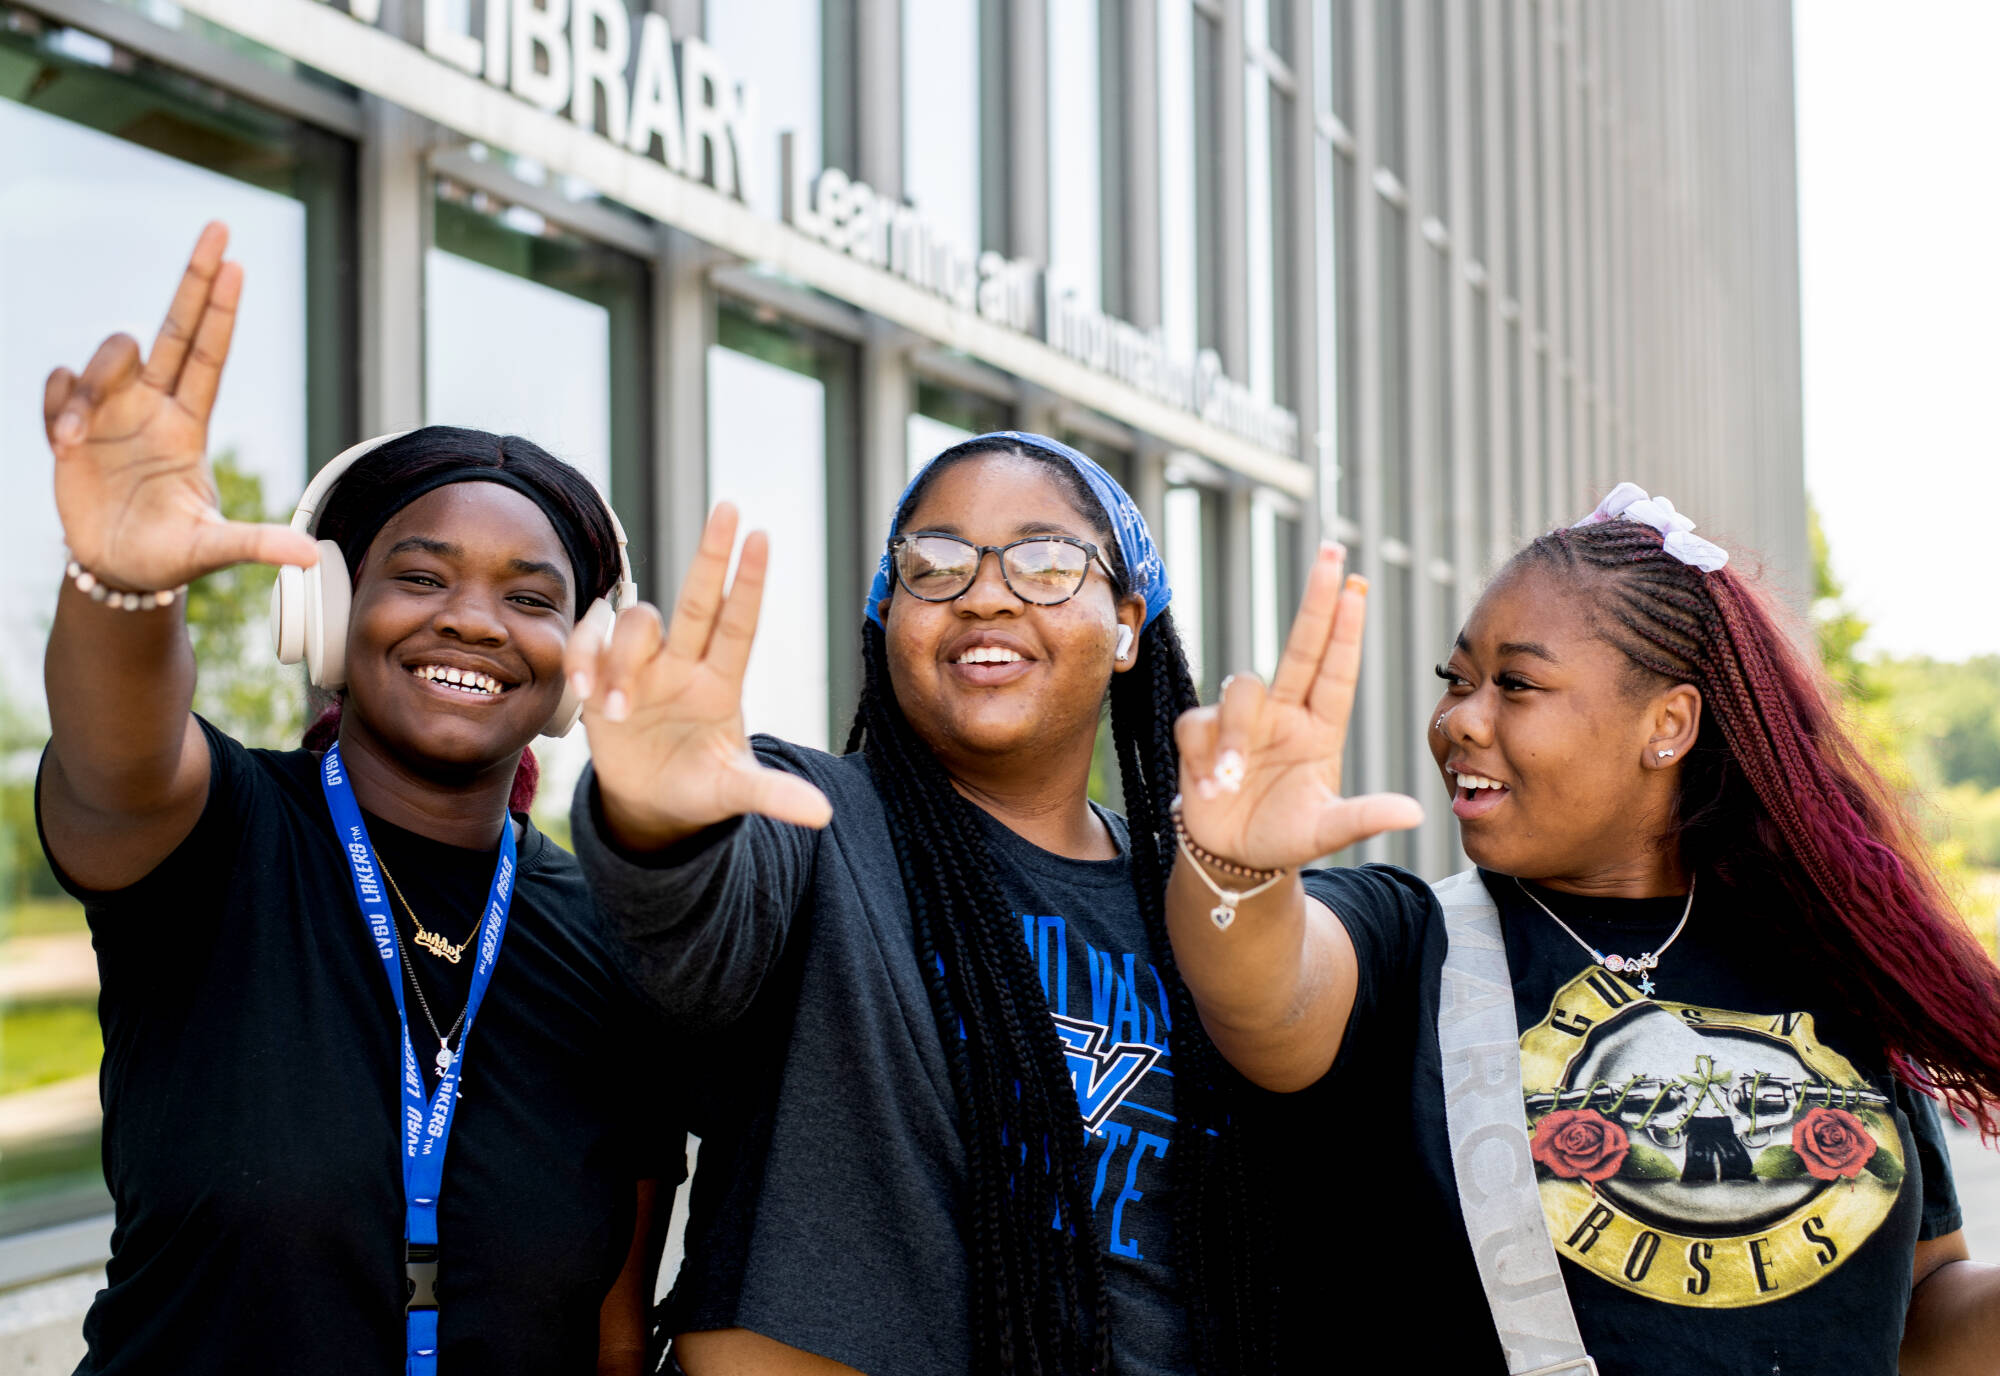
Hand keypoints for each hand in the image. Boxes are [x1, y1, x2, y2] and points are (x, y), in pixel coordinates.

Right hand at [44, 221, 317, 592]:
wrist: (116, 572)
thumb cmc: (170, 554)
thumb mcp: (214, 549)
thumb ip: (257, 545)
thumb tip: (312, 556)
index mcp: (188, 425)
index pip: (209, 354)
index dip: (220, 310)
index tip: (237, 264)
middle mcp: (152, 407)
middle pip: (174, 328)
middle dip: (194, 278)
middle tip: (219, 227)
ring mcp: (109, 412)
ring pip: (107, 356)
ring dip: (90, 383)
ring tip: (73, 437)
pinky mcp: (68, 428)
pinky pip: (58, 385)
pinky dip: (56, 404)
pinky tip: (62, 440)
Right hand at [565, 503, 832, 849]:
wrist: (648, 803)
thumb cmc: (697, 786)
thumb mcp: (734, 793)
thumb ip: (772, 796)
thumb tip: (822, 815)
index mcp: (721, 683)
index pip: (739, 624)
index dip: (749, 583)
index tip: (763, 536)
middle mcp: (683, 663)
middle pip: (697, 598)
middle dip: (712, 553)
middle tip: (728, 507)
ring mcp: (641, 665)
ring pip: (637, 623)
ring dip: (625, 660)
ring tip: (622, 714)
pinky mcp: (600, 675)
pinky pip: (588, 643)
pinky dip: (582, 658)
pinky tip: (584, 692)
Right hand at [1174, 544, 1422, 871]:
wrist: (1231, 860)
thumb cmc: (1284, 836)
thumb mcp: (1326, 831)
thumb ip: (1363, 817)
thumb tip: (1415, 814)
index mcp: (1320, 728)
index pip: (1337, 669)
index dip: (1346, 628)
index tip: (1357, 585)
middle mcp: (1284, 713)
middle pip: (1300, 645)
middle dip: (1316, 600)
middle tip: (1332, 551)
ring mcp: (1243, 720)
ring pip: (1242, 688)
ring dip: (1235, 734)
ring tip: (1229, 782)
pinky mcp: (1203, 734)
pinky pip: (1199, 724)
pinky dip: (1204, 757)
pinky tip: (1210, 790)